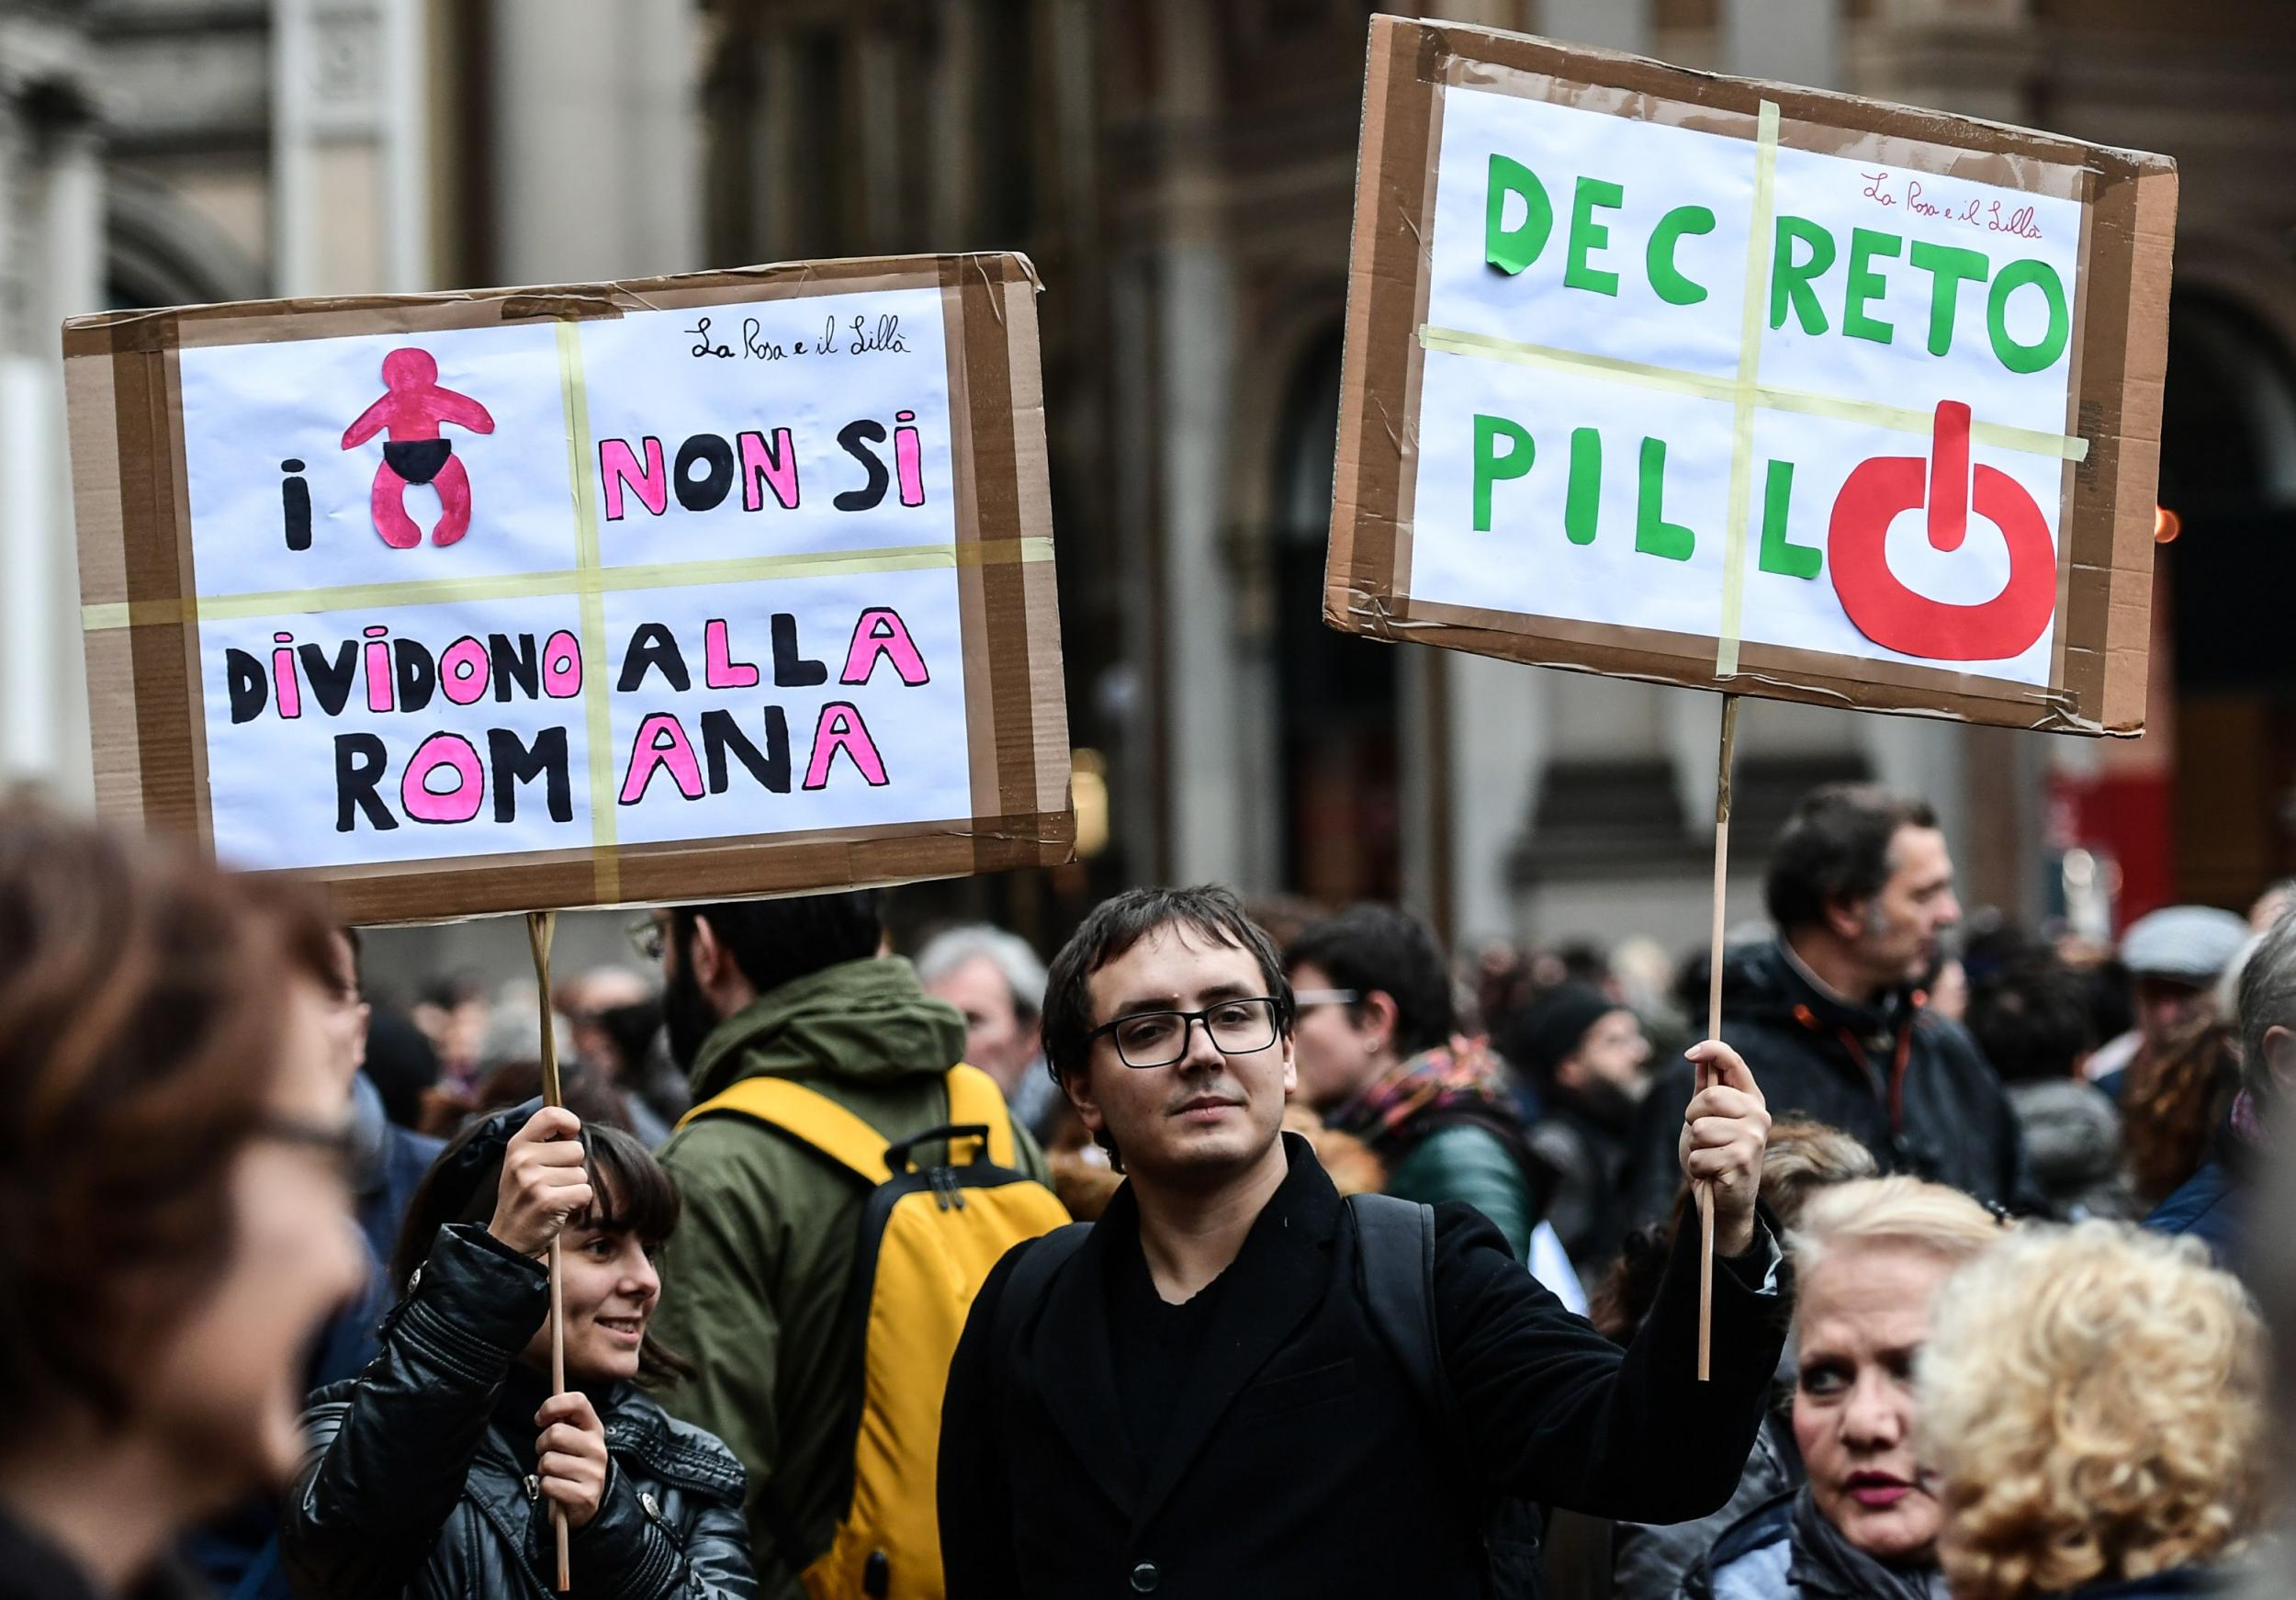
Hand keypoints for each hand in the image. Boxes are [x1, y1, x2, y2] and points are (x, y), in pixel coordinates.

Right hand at [488, 1106, 591, 1257]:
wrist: (508, 1239)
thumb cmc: (524, 1197)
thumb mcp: (523, 1164)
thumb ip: (544, 1143)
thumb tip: (573, 1126)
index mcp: (517, 1145)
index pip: (550, 1114)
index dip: (569, 1121)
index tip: (571, 1134)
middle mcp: (522, 1160)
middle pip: (576, 1149)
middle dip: (572, 1167)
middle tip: (551, 1183)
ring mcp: (533, 1181)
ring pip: (581, 1173)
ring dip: (573, 1187)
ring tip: (551, 1197)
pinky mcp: (548, 1202)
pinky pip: (585, 1192)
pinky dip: (578, 1202)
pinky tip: (558, 1209)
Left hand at [534, 1391, 609, 1529]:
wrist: (584, 1505)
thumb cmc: (571, 1466)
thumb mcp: (572, 1441)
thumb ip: (561, 1423)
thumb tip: (544, 1414)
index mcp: (594, 1429)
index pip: (578, 1401)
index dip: (553, 1405)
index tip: (541, 1419)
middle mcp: (598, 1448)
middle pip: (555, 1433)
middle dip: (541, 1445)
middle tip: (548, 1454)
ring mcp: (594, 1472)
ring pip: (548, 1461)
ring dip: (543, 1470)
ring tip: (555, 1474)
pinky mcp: (586, 1495)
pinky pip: (548, 1484)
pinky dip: (546, 1488)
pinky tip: (558, 1489)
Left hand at [1676, 1040, 1769, 1257]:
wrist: (1721, 1201)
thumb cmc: (1713, 1156)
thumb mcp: (1705, 1119)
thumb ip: (1705, 1089)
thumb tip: (1699, 1057)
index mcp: (1751, 1101)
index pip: (1734, 1063)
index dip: (1712, 1051)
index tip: (1690, 1053)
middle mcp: (1759, 1117)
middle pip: (1710, 1097)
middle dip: (1693, 1118)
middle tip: (1702, 1137)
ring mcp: (1753, 1139)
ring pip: (1700, 1129)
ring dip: (1695, 1147)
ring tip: (1709, 1157)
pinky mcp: (1742, 1162)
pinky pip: (1698, 1155)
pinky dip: (1696, 1166)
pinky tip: (1711, 1174)